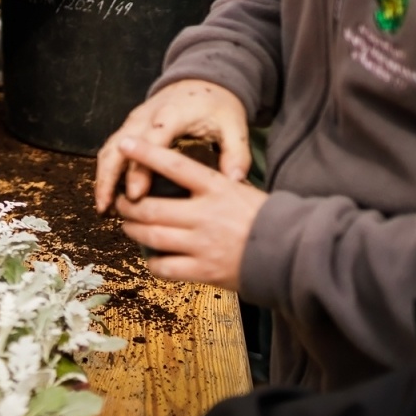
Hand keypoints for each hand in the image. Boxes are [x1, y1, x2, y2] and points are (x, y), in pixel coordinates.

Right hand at [94, 80, 249, 213]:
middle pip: (119, 146)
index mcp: (173, 114)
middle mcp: (147, 116)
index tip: (137, 194)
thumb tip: (235, 182)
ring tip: (103, 207)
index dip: (141, 169)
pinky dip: (106, 171)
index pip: (150, 142)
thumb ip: (237, 153)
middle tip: (109, 207)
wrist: (202, 81)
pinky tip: (108, 193)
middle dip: (110, 177)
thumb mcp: (234, 125)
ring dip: (103, 177)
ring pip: (109, 148)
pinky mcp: (129, 126)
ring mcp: (134, 120)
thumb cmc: (217, 106)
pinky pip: (112, 148)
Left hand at [113, 137, 267, 290]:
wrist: (293, 253)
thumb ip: (212, 186)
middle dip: (128, 205)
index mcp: (218, 188)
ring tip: (129, 225)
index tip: (126, 144)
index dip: (147, 154)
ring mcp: (203, 245)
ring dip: (133, 230)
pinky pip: (165, 267)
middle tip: (122, 202)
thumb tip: (180, 178)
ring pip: (151, 236)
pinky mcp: (204, 271)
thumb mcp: (242, 190)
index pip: (175, 166)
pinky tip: (153, 256)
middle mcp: (206, 215)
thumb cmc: (267, 218)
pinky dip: (153, 261)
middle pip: (150, 207)